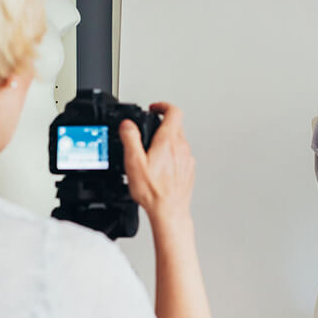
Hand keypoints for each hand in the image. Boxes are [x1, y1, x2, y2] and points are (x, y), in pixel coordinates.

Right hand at [120, 102, 195, 229]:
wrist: (169, 211)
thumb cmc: (153, 191)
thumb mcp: (134, 162)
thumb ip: (131, 139)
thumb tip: (128, 124)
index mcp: (168, 141)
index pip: (173, 111)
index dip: (163, 106)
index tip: (154, 108)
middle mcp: (181, 147)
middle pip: (176, 125)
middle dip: (162, 124)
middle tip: (150, 129)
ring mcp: (187, 159)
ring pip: (179, 140)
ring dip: (167, 140)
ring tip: (153, 150)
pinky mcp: (189, 170)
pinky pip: (181, 155)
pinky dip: (172, 154)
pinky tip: (161, 167)